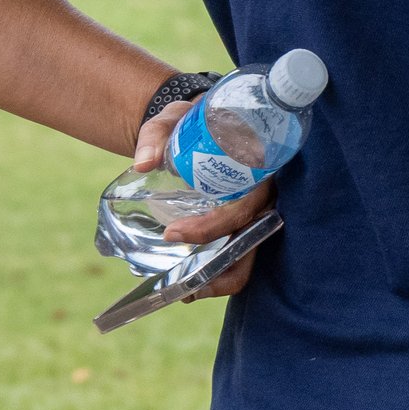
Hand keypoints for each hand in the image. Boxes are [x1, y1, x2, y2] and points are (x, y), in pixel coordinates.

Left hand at [138, 100, 275, 300]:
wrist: (208, 120)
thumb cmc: (197, 119)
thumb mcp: (176, 117)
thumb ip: (158, 134)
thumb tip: (143, 163)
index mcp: (260, 169)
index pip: (248, 207)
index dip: (214, 226)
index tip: (173, 234)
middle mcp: (265, 196)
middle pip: (255, 242)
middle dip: (220, 268)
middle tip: (181, 284)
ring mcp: (255, 213)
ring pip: (251, 256)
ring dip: (219, 280)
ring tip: (183, 292)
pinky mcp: (242, 223)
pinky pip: (238, 255)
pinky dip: (216, 274)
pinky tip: (187, 284)